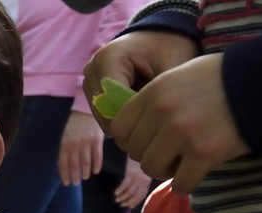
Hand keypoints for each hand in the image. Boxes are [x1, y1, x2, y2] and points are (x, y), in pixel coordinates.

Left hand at [59, 111, 104, 184]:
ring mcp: (86, 143)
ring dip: (85, 172)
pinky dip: (96, 165)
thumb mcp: (65, 136)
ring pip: (85, 162)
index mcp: (65, 144)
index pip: (63, 163)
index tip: (66, 183)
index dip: (64, 174)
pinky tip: (96, 171)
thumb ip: (65, 149)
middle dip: (74, 176)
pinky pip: (97, 156)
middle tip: (75, 183)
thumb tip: (62, 165)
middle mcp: (75, 145)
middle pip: (74, 165)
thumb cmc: (75, 125)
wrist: (87, 110)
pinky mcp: (97, 140)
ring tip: (85, 178)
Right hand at [83, 30, 198, 134]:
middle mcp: (91, 69)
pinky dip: (123, 116)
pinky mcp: (92, 89)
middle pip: (104, 113)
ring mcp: (89, 79)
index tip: (159, 123)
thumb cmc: (171, 47)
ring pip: (103, 117)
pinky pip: (104, 114)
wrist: (164, 35)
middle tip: (158, 120)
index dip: (135, 119)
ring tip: (151, 110)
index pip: (112, 103)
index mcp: (108, 58)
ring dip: (127, 120)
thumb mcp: (172, 70)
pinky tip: (141, 108)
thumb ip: (158, 96)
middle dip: (131, 122)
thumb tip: (147, 127)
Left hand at [110, 54, 248, 192]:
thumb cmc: (224, 78)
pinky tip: (198, 173)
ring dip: (167, 170)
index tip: (147, 142)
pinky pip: (180, 184)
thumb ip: (154, 98)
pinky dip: (187, 183)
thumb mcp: (181, 75)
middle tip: (172, 151)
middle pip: (135, 152)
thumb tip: (130, 126)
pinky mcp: (204, 153)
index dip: (131, 140)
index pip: (118, 129)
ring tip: (185, 160)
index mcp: (154, 92)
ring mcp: (182, 133)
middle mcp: (163, 112)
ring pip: (152, 169)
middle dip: (151, 155)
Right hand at [114, 158, 153, 208]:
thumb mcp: (143, 172)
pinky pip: (124, 185)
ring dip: (122, 197)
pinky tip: (115, 192)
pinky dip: (119, 190)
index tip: (128, 207)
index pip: (142, 195)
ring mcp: (137, 177)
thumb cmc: (138, 162)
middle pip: (135, 195)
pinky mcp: (130, 173)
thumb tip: (133, 193)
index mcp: (147, 181)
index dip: (135, 202)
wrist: (137, 150)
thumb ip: (140, 182)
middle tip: (120, 203)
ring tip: (116, 199)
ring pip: (129, 191)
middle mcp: (143, 180)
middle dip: (127, 201)